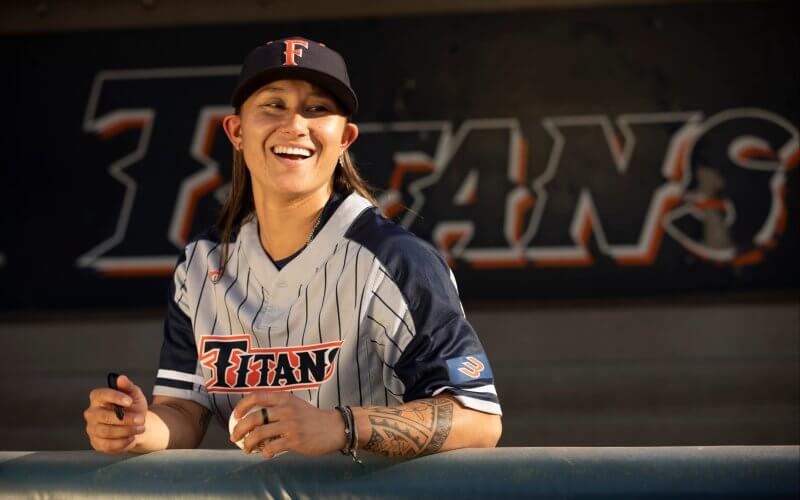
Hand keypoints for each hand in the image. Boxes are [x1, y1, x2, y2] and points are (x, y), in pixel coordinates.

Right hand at [84, 374, 147, 452]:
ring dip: (127, 431)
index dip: (115, 397)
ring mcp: (92, 428)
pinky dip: (123, 442)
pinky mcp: (96, 442)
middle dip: (126, 419)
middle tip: (141, 419)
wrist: (136, 424)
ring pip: (107, 432)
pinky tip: (132, 438)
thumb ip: (128, 386)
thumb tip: (121, 378)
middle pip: (104, 417)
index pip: (101, 395)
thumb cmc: (132, 406)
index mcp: (98, 397)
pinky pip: (108, 445)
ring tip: (140, 428)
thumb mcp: (134, 394)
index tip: (130, 401)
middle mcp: (91, 413)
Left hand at [230, 391, 345, 458]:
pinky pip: (272, 447)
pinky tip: (266, 454)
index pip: (256, 397)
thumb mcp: (296, 405)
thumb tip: (255, 416)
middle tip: (234, 437)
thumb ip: (278, 407)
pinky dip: (265, 452)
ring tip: (246, 449)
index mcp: (284, 398)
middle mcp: (286, 409)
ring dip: (248, 443)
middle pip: (254, 417)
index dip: (242, 406)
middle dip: (239, 429)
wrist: (335, 427)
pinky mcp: (295, 440)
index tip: (235, 416)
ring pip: (259, 433)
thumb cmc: (313, 418)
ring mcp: (290, 424)